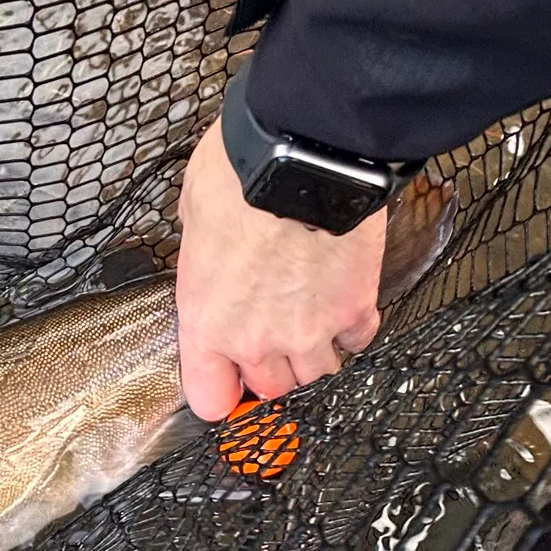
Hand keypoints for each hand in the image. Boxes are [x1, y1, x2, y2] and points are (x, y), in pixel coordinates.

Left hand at [176, 115, 385, 421]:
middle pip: (271, 388)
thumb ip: (203, 257)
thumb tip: (211, 252)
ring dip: (313, 355)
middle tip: (272, 340)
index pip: (210, 397)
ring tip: (310, 326)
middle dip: (270, 369)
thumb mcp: (192, 217)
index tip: (226, 384)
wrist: (301, 153)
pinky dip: (352, 330)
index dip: (219, 392)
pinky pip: (358, 340)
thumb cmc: (237, 177)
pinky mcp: (357, 307)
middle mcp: (257, 339)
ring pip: (318, 374)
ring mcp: (311, 329)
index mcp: (206, 322)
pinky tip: (344, 307)